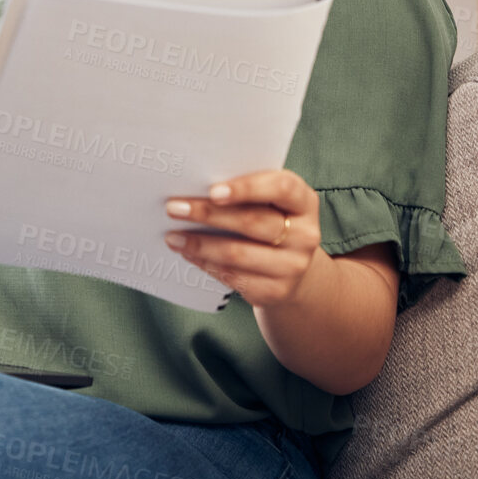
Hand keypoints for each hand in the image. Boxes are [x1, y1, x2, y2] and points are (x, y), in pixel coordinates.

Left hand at [163, 169, 322, 307]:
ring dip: (199, 244)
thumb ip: (242, 191)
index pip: (281, 188)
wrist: (291, 267)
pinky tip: (187, 254)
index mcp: (303, 202)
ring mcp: (294, 266)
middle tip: (173, 208)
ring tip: (172, 236)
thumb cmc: (269, 221)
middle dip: (207, 214)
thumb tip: (191, 187)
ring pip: (238, 253)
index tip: (212, 191)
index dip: (247, 188)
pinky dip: (205, 263)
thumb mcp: (268, 202)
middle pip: (251, 222)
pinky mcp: (277, 291)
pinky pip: (234, 276)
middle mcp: (305, 234)